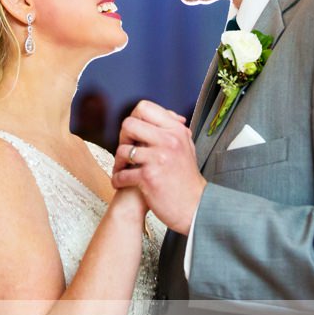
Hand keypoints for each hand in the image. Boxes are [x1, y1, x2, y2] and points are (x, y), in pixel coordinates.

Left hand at [111, 100, 205, 233]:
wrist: (195, 206)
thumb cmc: (187, 178)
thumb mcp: (186, 147)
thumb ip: (175, 129)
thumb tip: (169, 114)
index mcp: (176, 131)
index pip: (144, 108)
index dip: (134, 119)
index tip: (134, 134)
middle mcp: (168, 141)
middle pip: (129, 124)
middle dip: (123, 138)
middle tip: (126, 151)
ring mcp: (158, 159)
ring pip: (122, 150)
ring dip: (118, 162)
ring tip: (121, 169)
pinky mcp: (149, 177)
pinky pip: (122, 173)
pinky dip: (118, 179)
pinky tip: (121, 182)